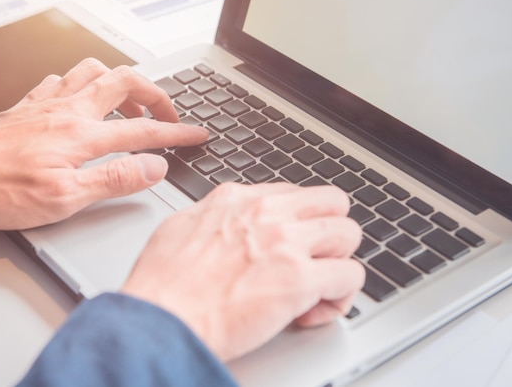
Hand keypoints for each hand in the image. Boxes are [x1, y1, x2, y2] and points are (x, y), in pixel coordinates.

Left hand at [0, 58, 207, 228]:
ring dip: (119, 81)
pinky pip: (59, 80)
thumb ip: (115, 178)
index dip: (176, 133)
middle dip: (155, 94)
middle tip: (168, 111)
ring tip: (130, 100)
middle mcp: (68, 111)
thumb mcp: (66, 198)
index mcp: (82, 136)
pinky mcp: (27, 107)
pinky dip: (79, 83)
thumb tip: (154, 167)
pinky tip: (79, 97)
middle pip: (124, 83)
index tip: (196, 136)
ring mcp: (46, 104)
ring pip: (92, 72)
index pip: (143, 129)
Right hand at [121, 182, 364, 360]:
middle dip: (329, 233)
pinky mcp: (299, 278)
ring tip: (316, 288)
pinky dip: (339, 298)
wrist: (161, 317)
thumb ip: (214, 216)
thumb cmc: (162, 283)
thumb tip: (227, 223)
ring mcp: (285, 241)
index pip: (296, 194)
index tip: (289, 246)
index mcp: (238, 198)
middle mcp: (266, 211)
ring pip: (349, 233)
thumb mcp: (182, 226)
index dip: (299, 223)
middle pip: (333, 203)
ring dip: (338, 262)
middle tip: (312, 261)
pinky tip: (312, 311)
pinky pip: (350, 276)